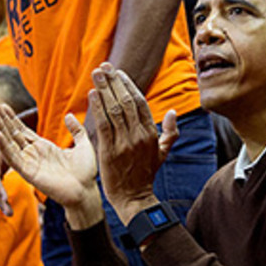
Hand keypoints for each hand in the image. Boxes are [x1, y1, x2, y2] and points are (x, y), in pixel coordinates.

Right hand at [0, 103, 102, 227]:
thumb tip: (69, 115)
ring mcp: (30, 163)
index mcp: (44, 147)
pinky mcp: (29, 173)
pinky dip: (5, 146)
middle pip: (13, 133)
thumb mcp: (83, 145)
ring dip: (0, 129)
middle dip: (3, 119)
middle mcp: (34, 154)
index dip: (13, 117)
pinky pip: (14, 158)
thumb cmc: (85, 173)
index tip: (2, 105)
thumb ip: (77, 130)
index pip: (23, 129)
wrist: (86, 192)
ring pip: (10, 143)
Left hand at [86, 63, 178, 219]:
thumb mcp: (163, 153)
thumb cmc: (147, 174)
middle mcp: (138, 135)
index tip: (117, 72)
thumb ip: (170, 132)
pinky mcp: (110, 151)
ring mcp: (124, 143)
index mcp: (151, 133)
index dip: (127, 84)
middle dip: (113, 82)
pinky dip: (98, 108)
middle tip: (103, 67)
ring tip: (96, 74)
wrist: (135, 198)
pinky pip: (104, 125)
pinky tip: (92, 95)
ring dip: (104, 89)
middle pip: (125, 101)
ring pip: (114, 110)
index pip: (139, 102)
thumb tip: (173, 112)